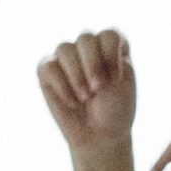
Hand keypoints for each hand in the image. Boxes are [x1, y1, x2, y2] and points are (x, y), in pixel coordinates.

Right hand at [37, 29, 138, 158]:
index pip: (109, 34)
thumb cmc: (115, 108)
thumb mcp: (123, 81)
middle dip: (93, 65)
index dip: (111, 56)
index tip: (116, 80)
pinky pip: (48, 67)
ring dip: (76, 75)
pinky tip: (72, 102)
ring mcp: (67, 57)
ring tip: (85, 97)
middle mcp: (88, 47)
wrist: (100, 135)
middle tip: (98, 89)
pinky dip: (62, 86)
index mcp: (111, 46)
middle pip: (86, 38)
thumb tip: (82, 42)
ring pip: (64, 48)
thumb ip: (108, 55)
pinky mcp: (48, 70)